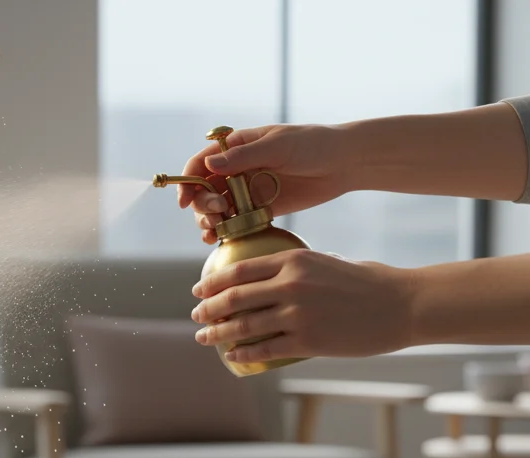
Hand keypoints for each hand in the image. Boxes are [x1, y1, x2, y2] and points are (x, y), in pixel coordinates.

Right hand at [177, 124, 353, 244]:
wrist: (344, 163)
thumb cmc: (313, 145)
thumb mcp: (278, 146)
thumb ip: (243, 157)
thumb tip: (208, 165)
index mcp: (236, 148)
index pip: (200, 164)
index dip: (187, 181)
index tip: (185, 201)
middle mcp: (236, 170)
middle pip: (202, 191)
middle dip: (202, 205)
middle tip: (217, 213)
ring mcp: (246, 191)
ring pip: (214, 209)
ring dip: (208, 221)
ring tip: (216, 231)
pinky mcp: (259, 209)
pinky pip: (234, 222)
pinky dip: (223, 232)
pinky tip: (221, 239)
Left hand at [191, 249, 415, 362]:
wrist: (403, 305)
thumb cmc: (368, 282)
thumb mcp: (327, 262)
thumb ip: (296, 269)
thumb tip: (270, 277)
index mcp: (294, 260)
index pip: (238, 270)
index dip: (212, 282)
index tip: (199, 291)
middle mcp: (290, 285)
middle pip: (233, 298)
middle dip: (208, 309)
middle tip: (196, 316)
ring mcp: (298, 315)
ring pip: (243, 326)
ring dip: (218, 334)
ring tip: (205, 338)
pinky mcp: (308, 341)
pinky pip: (264, 349)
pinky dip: (243, 353)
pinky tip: (233, 355)